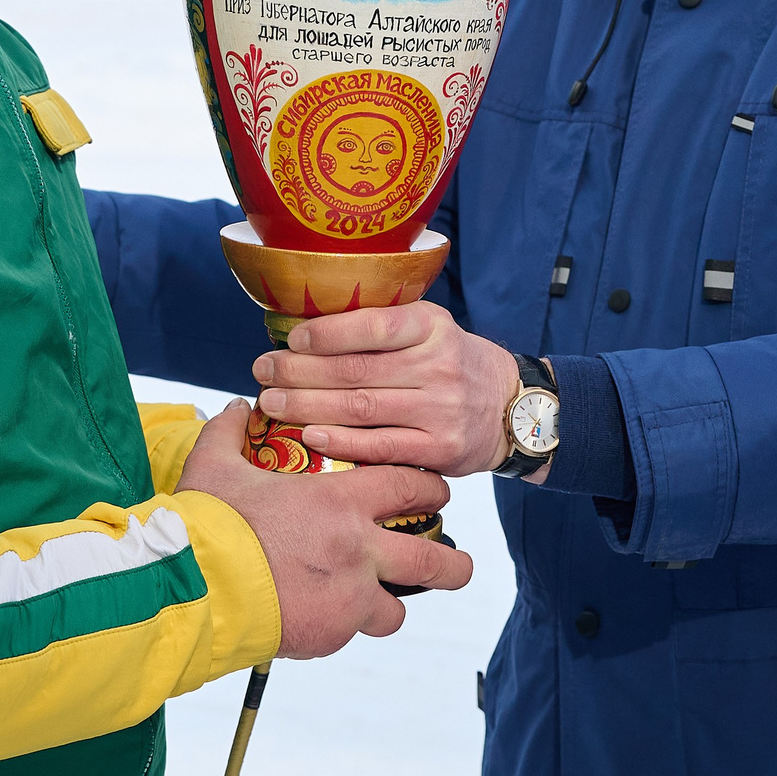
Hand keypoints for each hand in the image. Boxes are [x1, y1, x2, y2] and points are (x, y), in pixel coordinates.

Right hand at [178, 400, 471, 658]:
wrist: (198, 585)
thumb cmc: (209, 521)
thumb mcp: (215, 465)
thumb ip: (230, 432)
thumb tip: (238, 408)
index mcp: (340, 501)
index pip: (410, 487)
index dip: (431, 488)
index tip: (436, 493)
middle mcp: (358, 550)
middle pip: (432, 561)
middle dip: (453, 565)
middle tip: (457, 565)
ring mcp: (349, 597)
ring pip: (396, 610)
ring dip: (390, 603)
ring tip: (379, 602)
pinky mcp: (330, 635)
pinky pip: (350, 632)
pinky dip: (340, 624)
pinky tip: (317, 614)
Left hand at [250, 300, 529, 479]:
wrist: (512, 406)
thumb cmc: (452, 361)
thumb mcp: (429, 328)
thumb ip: (381, 327)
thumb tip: (307, 330)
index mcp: (431, 326)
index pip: (372, 326)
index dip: (325, 334)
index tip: (290, 340)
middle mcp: (438, 366)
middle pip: (356, 371)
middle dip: (299, 372)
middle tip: (263, 371)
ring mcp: (440, 410)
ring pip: (361, 408)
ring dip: (308, 406)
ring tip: (272, 402)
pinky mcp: (440, 449)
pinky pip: (381, 446)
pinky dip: (341, 441)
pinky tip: (309, 434)